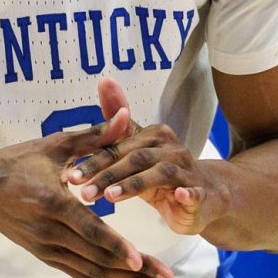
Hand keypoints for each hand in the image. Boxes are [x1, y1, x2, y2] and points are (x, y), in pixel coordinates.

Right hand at [0, 119, 173, 277]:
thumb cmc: (17, 162)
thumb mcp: (55, 145)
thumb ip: (95, 135)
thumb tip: (126, 115)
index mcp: (51, 201)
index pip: (88, 228)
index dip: (114, 244)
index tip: (138, 258)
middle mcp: (49, 231)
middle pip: (97, 256)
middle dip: (135, 270)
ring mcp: (47, 247)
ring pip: (91, 271)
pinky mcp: (46, 255)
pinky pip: (80, 273)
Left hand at [61, 78, 228, 236]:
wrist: (207, 196)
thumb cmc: (163, 174)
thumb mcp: (138, 151)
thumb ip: (119, 125)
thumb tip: (104, 80)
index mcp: (156, 136)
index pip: (120, 147)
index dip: (94, 161)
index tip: (71, 176)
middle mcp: (173, 148)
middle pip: (136, 158)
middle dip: (107, 175)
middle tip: (83, 192)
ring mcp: (188, 171)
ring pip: (160, 174)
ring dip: (133, 185)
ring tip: (110, 197)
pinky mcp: (201, 194)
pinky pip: (195, 192)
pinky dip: (188, 194)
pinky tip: (179, 197)